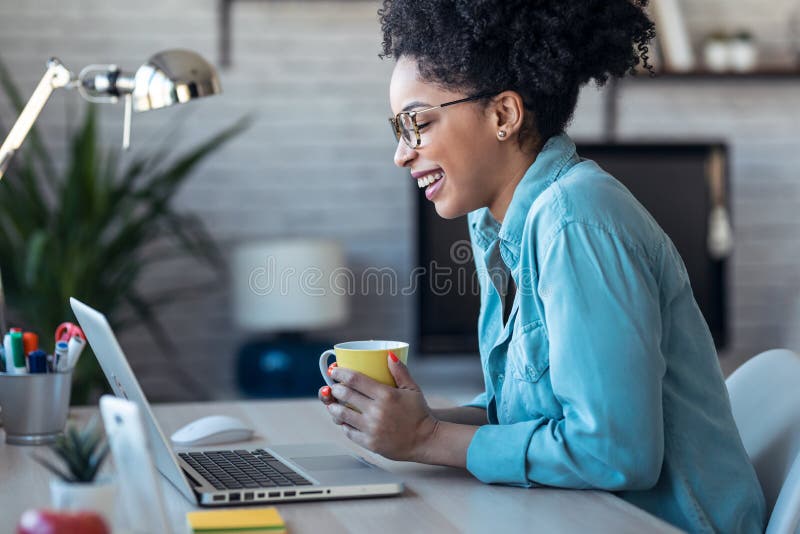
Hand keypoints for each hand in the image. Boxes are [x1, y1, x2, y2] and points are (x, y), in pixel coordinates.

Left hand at [317, 353, 438, 461]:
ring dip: (333, 407)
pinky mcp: (369, 443)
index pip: (355, 379)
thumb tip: (389, 355)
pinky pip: (348, 431)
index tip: (334, 370)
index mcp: (386, 395)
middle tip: (334, 387)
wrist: (426, 441)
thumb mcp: (412, 389)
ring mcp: (371, 428)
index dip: (340, 373)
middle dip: (335, 389)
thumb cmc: (419, 414)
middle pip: (345, 395)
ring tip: (334, 404)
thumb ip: (400, 371)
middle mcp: (376, 411)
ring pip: (341, 414)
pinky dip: (344, 424)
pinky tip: (345, 420)